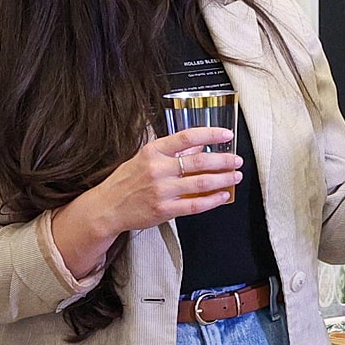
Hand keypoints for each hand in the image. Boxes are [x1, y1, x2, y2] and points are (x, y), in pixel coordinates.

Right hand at [91, 129, 243, 234]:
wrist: (108, 207)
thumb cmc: (125, 181)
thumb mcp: (144, 157)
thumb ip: (170, 151)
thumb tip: (196, 145)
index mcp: (153, 151)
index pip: (187, 137)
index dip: (210, 134)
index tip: (226, 134)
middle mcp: (158, 169)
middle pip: (199, 161)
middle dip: (224, 160)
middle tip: (237, 160)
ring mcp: (162, 191)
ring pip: (201, 183)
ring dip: (223, 179)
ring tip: (235, 176)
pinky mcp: (165, 210)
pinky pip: (195, 205)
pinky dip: (212, 200)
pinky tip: (223, 196)